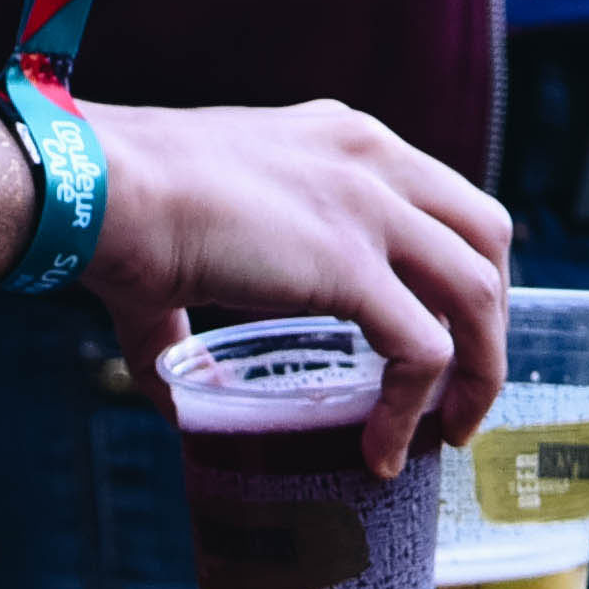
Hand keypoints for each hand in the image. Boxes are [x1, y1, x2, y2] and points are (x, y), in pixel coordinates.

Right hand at [77, 100, 512, 475]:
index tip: (441, 335)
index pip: (443, 199)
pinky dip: (414, 405)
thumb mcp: (188, 245)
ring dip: (478, 368)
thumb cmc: (119, 214)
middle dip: (489, 319)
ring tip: (447, 431)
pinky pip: (420, 347)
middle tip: (459, 389)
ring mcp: (370, 207)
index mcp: (344, 140)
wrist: (99, 190)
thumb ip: (187, 321)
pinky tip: (384, 449)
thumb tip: (172, 394)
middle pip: (486, 237)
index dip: (456, 272)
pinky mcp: (350, 263)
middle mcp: (373, 160)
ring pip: (476, 291)